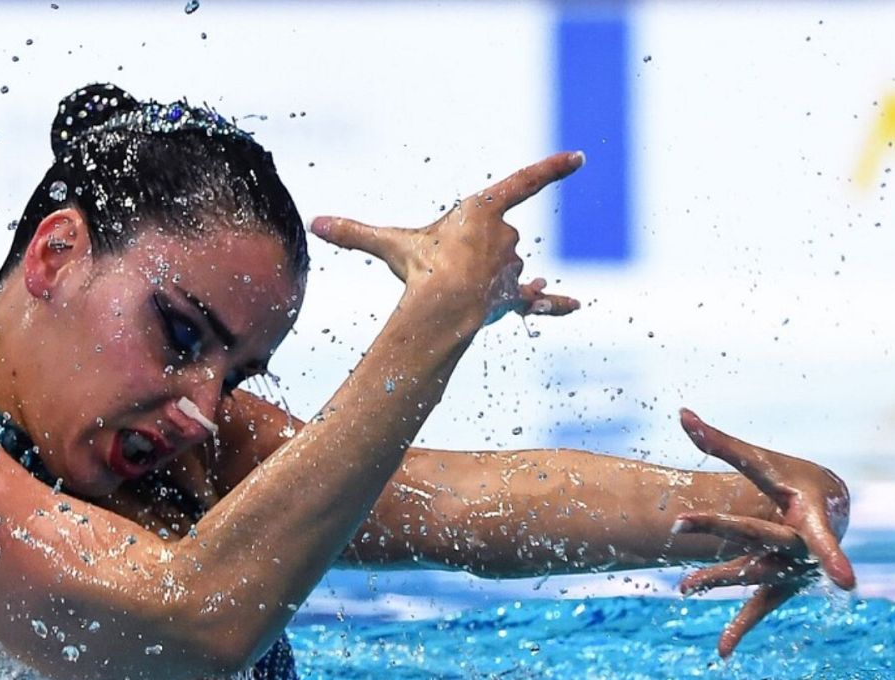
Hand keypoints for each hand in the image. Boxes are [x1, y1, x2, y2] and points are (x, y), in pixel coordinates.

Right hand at [310, 151, 584, 325]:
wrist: (443, 306)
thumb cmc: (419, 268)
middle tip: (444, 266)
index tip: (579, 157)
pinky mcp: (513, 298)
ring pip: (500, 270)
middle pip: (492, 239)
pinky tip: (577, 304)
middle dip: (471, 252)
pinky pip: (538, 302)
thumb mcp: (388, 244)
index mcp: (484, 210)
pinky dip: (556, 303)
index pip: (524, 182)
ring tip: (458, 290)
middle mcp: (506, 235)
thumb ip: (355, 232)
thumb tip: (314, 224)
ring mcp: (512, 268)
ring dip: (482, 278)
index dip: (552, 170)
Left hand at [671, 409, 855, 657]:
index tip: (849, 584)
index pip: (807, 529)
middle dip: (717, 526)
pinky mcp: (779, 587)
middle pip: (756, 536)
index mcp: (806, 515)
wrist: (827, 510)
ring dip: (715, 576)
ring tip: (682, 587)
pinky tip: (721, 652)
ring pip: (750, 573)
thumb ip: (720, 443)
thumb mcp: (763, 463)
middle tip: (678, 520)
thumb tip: (680, 413)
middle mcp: (800, 546)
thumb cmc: (793, 482)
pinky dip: (739, 629)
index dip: (830, 554)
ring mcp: (789, 570)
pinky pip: (758, 609)